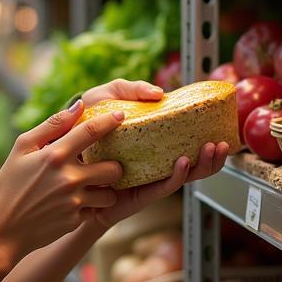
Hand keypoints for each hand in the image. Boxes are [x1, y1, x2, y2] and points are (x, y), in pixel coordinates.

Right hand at [0, 100, 125, 268]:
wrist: (3, 230)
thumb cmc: (9, 185)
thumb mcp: (22, 148)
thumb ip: (51, 125)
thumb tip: (79, 106)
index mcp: (54, 155)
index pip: (91, 131)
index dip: (110, 121)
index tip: (121, 115)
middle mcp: (69, 178)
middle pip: (113, 168)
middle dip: (113, 165)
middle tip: (104, 165)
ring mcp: (74, 202)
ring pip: (110, 194)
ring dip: (105, 189)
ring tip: (92, 187)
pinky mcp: (76, 220)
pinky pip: (95, 210)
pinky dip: (90, 206)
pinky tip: (74, 203)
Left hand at [77, 78, 228, 228]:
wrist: (60, 158)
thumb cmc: (84, 128)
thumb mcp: (105, 99)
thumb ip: (130, 89)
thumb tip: (160, 93)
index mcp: (155, 143)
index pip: (189, 143)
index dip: (208, 138)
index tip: (221, 126)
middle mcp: (156, 162)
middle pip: (195, 163)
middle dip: (213, 156)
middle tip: (222, 143)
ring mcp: (149, 177)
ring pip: (185, 176)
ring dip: (202, 165)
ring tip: (210, 149)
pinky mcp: (139, 192)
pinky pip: (163, 186)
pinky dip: (176, 175)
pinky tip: (182, 161)